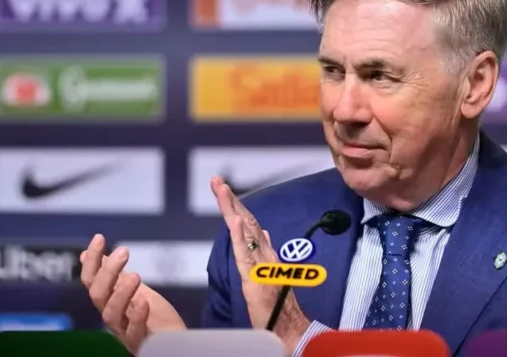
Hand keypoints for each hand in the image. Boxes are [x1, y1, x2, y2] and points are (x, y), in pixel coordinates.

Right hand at [80, 234, 186, 354]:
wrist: (175, 342)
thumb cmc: (153, 318)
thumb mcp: (134, 290)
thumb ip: (113, 275)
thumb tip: (87, 254)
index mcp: (109, 302)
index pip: (92, 281)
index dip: (93, 261)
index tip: (99, 238)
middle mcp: (113, 317)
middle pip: (98, 296)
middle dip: (108, 272)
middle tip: (124, 251)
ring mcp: (125, 331)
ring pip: (111, 315)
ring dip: (121, 293)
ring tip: (134, 275)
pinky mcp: (142, 342)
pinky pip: (133, 333)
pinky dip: (137, 318)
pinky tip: (144, 302)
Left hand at [211, 176, 309, 354]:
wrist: (289, 326)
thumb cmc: (277, 305)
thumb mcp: (268, 274)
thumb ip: (266, 252)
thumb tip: (262, 231)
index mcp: (265, 253)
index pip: (248, 224)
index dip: (236, 205)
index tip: (223, 188)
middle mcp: (264, 253)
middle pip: (245, 220)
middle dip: (230, 199)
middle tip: (216, 180)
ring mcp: (260, 262)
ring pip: (244, 230)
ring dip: (232, 208)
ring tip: (221, 189)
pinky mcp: (255, 275)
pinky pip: (245, 251)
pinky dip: (238, 233)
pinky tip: (231, 218)